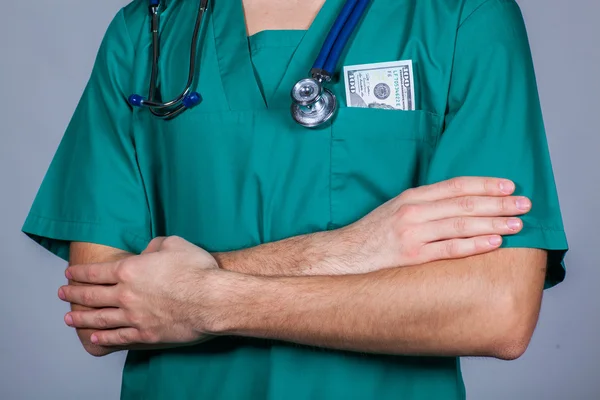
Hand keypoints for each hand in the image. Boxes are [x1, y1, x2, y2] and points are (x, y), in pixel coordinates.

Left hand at [59, 236, 222, 346]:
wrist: (212, 299)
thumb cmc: (197, 270)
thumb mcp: (175, 244)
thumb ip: (155, 246)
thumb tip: (148, 252)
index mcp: (130, 270)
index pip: (96, 272)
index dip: (80, 273)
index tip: (69, 274)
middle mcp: (126, 295)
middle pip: (92, 296)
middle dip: (74, 294)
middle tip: (62, 294)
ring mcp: (135, 316)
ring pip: (100, 319)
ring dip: (82, 318)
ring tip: (69, 318)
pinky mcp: (147, 334)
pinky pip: (119, 337)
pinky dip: (104, 338)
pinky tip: (95, 338)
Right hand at [330, 177, 530, 272]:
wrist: (345, 254)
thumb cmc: (373, 233)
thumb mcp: (396, 209)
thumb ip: (425, 204)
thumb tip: (460, 204)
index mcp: (411, 197)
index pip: (455, 185)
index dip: (485, 184)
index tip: (508, 185)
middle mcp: (413, 211)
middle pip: (464, 203)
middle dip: (498, 202)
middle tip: (524, 203)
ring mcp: (412, 234)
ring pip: (461, 224)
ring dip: (493, 223)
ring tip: (517, 223)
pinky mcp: (411, 256)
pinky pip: (449, 249)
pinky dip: (474, 245)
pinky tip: (494, 242)